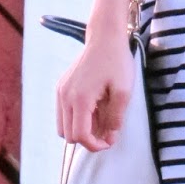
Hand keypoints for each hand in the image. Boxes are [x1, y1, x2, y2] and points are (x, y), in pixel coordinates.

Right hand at [55, 34, 135, 151]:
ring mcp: (61, 91)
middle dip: (88, 138)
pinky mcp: (61, 87)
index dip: (95, 145)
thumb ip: (116, 117)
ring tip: (100, 118)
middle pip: (68, 135)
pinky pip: (63, 113)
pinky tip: (93, 108)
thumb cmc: (117, 62)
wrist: (105, 38)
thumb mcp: (124, 91)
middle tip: (107, 130)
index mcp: (80, 99)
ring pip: (63, 127)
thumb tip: (109, 137)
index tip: (109, 142)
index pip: (80, 136)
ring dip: (80, 129)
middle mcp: (65, 96)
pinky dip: (75, 118)